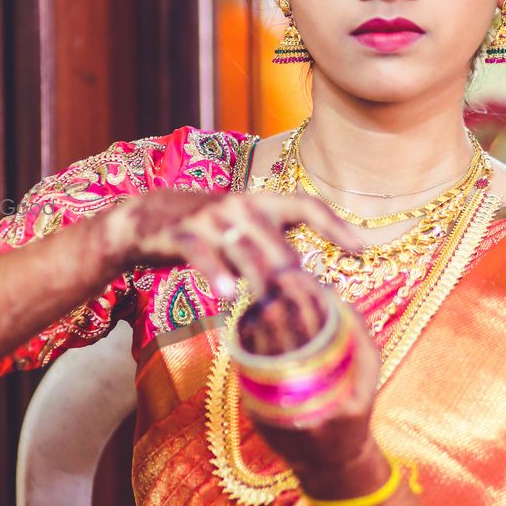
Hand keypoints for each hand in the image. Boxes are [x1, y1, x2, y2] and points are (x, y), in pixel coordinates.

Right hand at [98, 188, 362, 303]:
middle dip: (294, 272)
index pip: (306, 206)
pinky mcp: (182, 233)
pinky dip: (217, 274)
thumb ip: (272, 248)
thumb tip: (309, 282)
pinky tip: (229, 297)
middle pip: (277, 239)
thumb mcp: (243, 231)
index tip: (362, 248)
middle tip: (308, 301)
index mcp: (261, 202)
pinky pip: (202, 255)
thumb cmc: (206, 231)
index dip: (335, 225)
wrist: (143, 219)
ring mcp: (210, 218)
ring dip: (261, 278)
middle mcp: (239, 204)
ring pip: (244, 249)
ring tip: (273, 303)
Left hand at [235, 270, 381, 487]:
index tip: (296, 274)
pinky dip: (246, 343)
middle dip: (277, 303)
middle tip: (270, 275)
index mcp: (343, 388)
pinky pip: (248, 369)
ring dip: (258, 320)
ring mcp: (281, 409)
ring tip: (258, 293)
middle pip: (287, 339)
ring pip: (263, 352)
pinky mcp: (258, 414)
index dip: (306, 298)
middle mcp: (311, 401)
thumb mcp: (368, 376)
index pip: (320, 330)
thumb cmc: (353, 413)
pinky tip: (247, 322)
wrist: (330, 463)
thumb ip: (358, 336)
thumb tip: (333, 294)